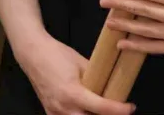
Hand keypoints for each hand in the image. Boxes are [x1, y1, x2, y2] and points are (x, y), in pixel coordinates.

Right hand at [13, 30, 134, 114]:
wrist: (33, 54)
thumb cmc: (57, 55)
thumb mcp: (82, 62)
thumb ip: (96, 75)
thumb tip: (111, 80)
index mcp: (73, 93)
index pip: (101, 108)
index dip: (119, 110)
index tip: (130, 107)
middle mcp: (63, 107)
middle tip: (118, 110)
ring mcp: (54, 112)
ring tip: (103, 110)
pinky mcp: (49, 112)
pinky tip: (86, 111)